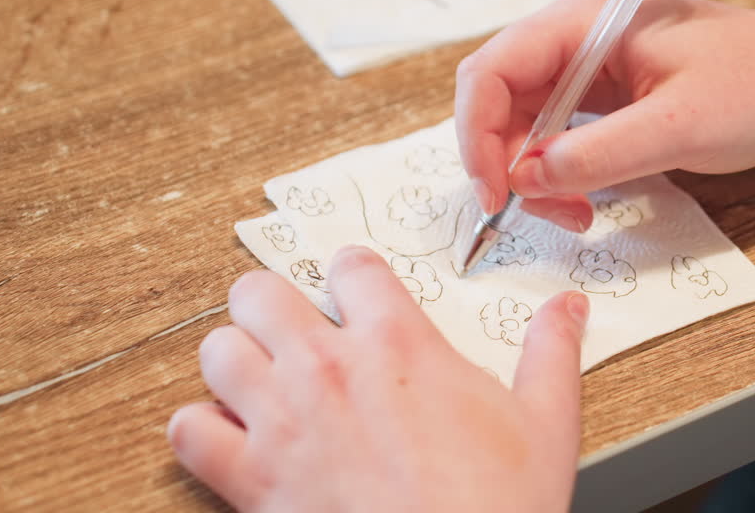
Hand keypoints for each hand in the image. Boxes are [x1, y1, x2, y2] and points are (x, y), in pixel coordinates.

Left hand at [168, 246, 589, 511]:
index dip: (352, 271)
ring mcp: (283, 421)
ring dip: (233, 357)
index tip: (355, 284)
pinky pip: (187, 431)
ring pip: (216, 349)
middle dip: (272, 301)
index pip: (352, 266)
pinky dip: (199, 429)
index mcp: (398, 344)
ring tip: (257, 372)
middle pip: (259, 291)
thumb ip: (551, 353)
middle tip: (292, 323)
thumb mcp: (545, 421)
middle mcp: (329, 369)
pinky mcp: (251, 479)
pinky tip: (228, 435)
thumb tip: (566, 310)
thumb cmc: (495, 507)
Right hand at [455, 0, 754, 228]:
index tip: (496, 195)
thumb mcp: (678, 128)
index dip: (478, 136)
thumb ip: (595, 154)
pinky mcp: (609, 90)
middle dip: (507, 162)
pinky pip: (558, 131)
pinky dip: (560, 169)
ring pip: (525, 121)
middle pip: (500, 98)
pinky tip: (585, 197)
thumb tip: (524, 179)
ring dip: (534, 173)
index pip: (491, 70)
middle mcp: (578, 31)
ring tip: (575, 213)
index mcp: (585, 17)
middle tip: (541, 214)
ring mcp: (592, 61)